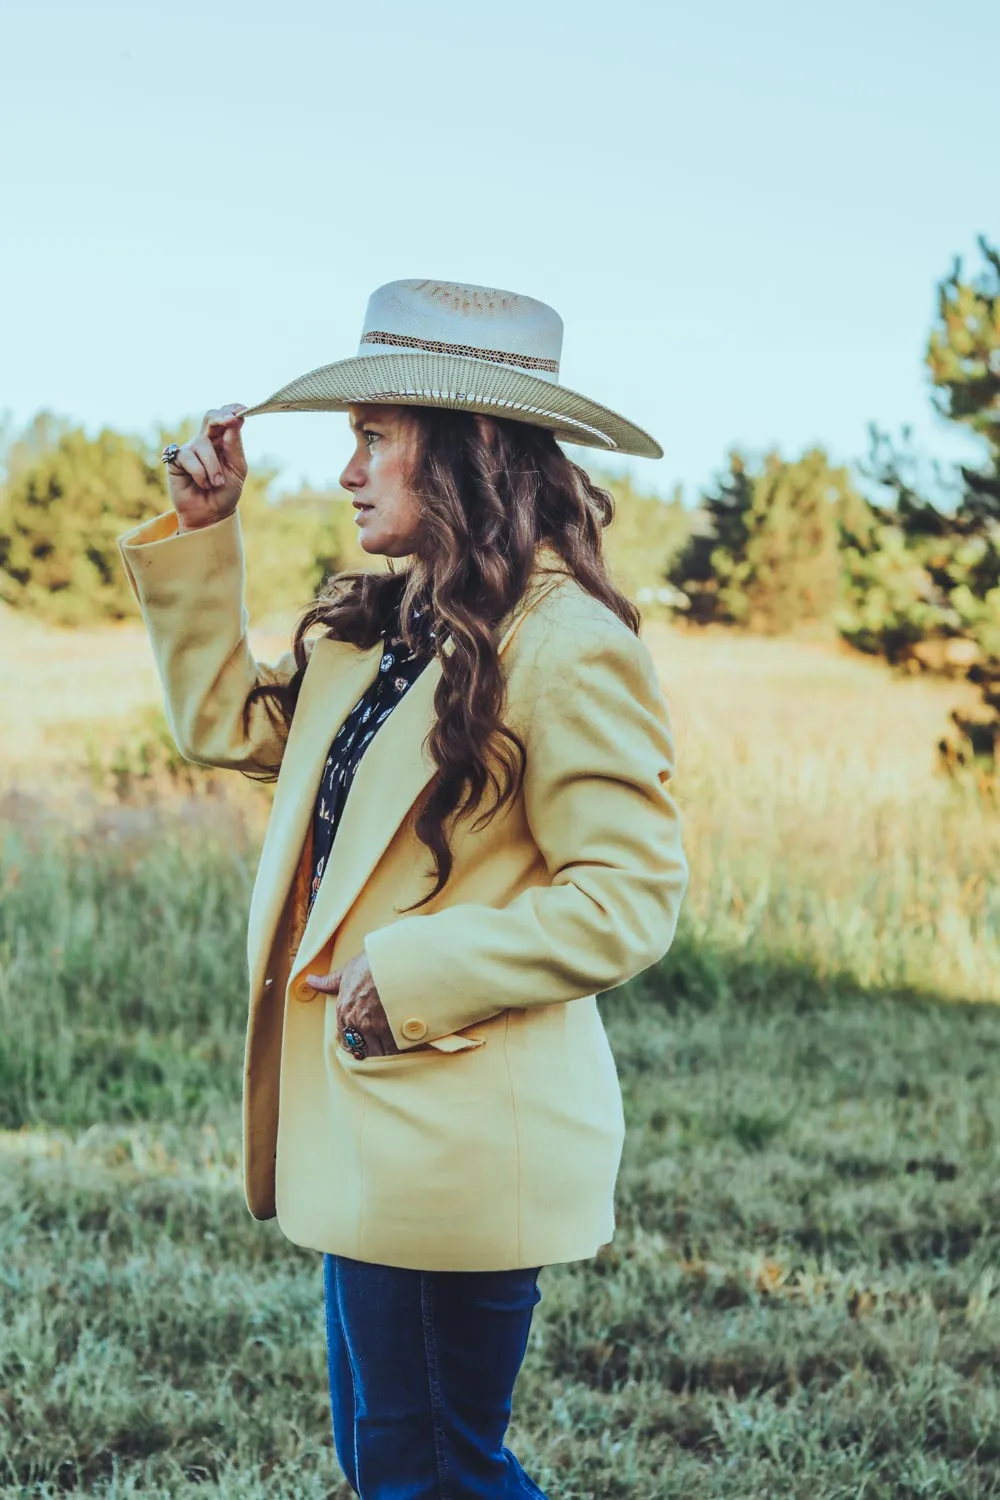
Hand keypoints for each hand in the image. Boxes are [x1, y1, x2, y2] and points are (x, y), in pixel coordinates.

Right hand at [166, 404, 248, 531]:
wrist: (210, 515)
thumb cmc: (225, 493)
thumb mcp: (237, 470)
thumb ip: (235, 446)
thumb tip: (234, 421)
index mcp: (223, 440)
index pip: (226, 417)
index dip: (232, 409)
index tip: (242, 409)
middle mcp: (206, 440)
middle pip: (210, 416)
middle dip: (220, 417)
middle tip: (230, 420)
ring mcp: (191, 448)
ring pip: (202, 444)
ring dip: (213, 467)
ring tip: (216, 483)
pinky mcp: (176, 459)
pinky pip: (188, 457)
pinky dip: (199, 473)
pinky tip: (201, 483)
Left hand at [306, 951, 400, 1056]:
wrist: (392, 960)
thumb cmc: (371, 962)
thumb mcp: (347, 971)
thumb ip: (328, 982)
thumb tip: (310, 980)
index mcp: (343, 1011)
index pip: (345, 1040)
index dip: (356, 1044)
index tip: (364, 1045)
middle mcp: (355, 1022)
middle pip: (361, 1049)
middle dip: (370, 1052)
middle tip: (381, 1050)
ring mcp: (373, 1027)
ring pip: (377, 1052)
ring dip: (385, 1053)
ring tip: (394, 1052)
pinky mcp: (391, 1029)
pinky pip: (393, 1049)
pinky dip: (399, 1051)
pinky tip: (404, 1049)